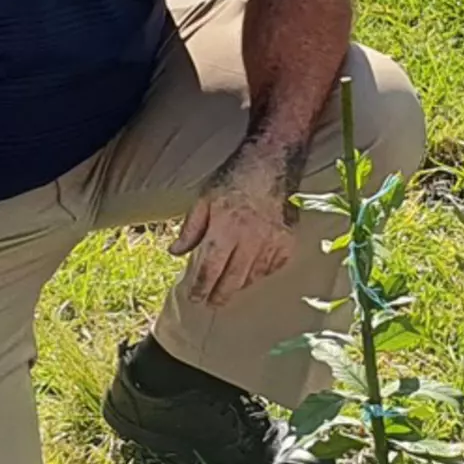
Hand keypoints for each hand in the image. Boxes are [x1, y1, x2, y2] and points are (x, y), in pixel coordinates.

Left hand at [169, 147, 300, 306]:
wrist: (273, 161)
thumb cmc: (236, 177)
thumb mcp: (205, 199)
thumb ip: (190, 229)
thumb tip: (175, 252)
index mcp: (225, 229)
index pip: (209, 270)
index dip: (200, 288)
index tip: (194, 298)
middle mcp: (250, 240)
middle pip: (232, 281)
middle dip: (218, 296)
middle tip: (210, 302)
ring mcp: (272, 243)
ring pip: (252, 278)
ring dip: (238, 285)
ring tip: (228, 286)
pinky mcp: (288, 243)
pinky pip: (271, 269)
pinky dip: (259, 273)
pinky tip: (250, 271)